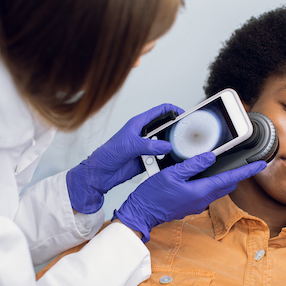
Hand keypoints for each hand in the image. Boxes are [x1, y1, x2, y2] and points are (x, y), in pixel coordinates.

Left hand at [67, 103, 183, 213]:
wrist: (100, 175)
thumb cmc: (107, 154)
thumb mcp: (129, 146)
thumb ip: (149, 145)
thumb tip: (167, 146)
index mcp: (138, 124)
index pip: (160, 111)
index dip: (173, 110)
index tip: (184, 115)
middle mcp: (144, 135)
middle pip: (165, 129)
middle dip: (175, 131)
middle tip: (185, 136)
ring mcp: (147, 148)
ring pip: (165, 145)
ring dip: (170, 149)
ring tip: (177, 151)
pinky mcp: (147, 160)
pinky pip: (162, 160)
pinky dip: (166, 162)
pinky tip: (168, 163)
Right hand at [113, 152, 265, 241]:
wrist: (141, 213)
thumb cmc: (153, 195)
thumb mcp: (171, 174)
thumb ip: (192, 165)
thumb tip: (210, 158)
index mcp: (201, 191)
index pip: (230, 179)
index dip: (247, 171)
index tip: (260, 164)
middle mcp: (202, 199)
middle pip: (227, 185)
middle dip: (237, 174)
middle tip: (245, 162)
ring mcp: (197, 203)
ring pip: (217, 188)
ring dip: (224, 178)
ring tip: (224, 165)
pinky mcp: (191, 204)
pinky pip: (207, 191)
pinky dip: (211, 182)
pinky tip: (202, 173)